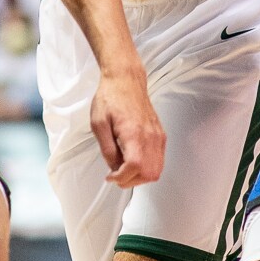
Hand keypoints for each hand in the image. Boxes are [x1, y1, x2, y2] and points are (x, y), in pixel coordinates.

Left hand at [90, 66, 165, 188]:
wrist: (126, 80)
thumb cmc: (111, 98)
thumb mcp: (98, 124)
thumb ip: (107, 149)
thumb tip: (114, 167)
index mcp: (133, 133)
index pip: (134, 167)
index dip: (121, 178)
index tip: (110, 176)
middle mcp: (150, 137)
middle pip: (149, 173)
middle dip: (131, 180)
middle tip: (116, 175)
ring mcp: (158, 136)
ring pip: (157, 170)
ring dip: (140, 176)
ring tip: (125, 169)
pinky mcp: (160, 134)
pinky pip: (160, 159)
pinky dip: (148, 167)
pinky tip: (134, 161)